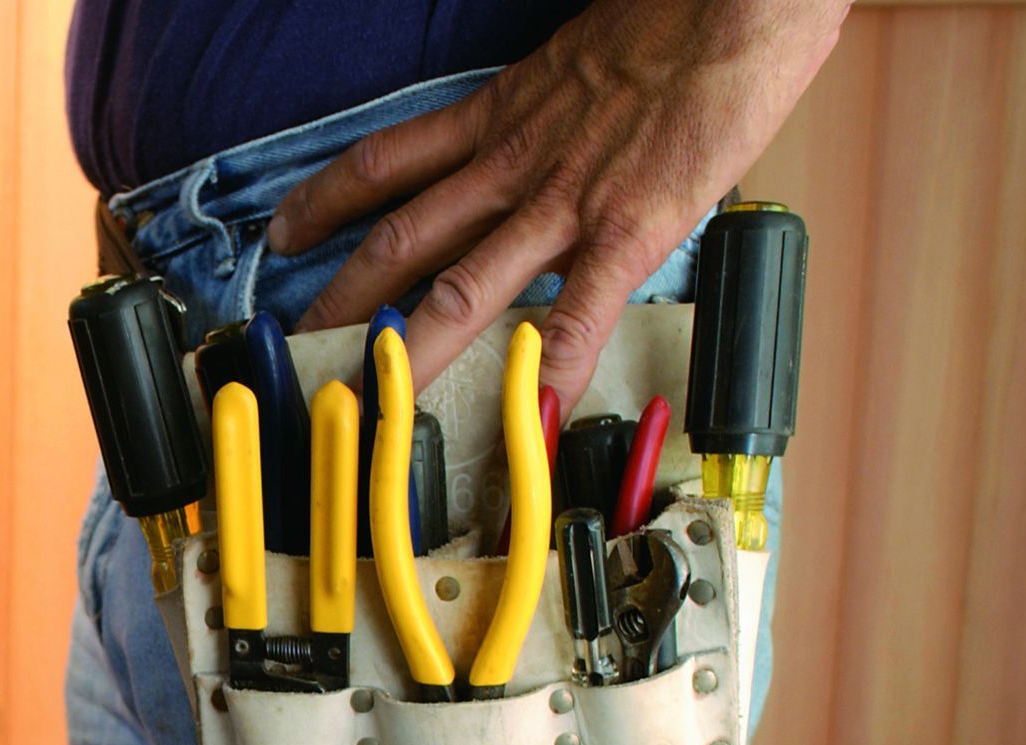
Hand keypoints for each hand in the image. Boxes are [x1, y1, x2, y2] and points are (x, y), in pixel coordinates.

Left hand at [266, 0, 845, 406]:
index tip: (285, 237)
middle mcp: (513, 166)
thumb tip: (534, 148)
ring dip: (404, 351)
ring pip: (459, 288)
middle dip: (341, 302)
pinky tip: (528, 421)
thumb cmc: (674, 20)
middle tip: (296, 348)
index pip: (388, 165)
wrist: (739, 0)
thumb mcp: (576, 60)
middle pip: (400, 241)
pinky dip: (550, 375)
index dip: (326, 202)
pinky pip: (577, 315)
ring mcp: (563, 203)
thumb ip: (544, 112)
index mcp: (499, 118)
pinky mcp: (626, 230)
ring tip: (364, 398)